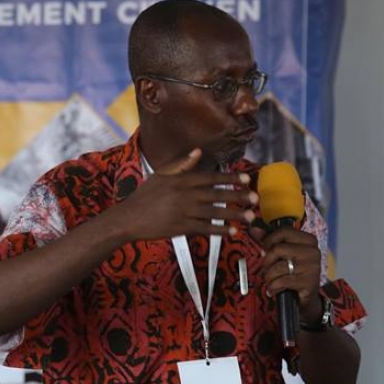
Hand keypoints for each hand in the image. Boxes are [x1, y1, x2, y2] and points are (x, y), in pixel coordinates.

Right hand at [117, 149, 257, 241]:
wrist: (129, 218)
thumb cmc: (144, 196)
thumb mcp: (161, 175)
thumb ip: (181, 164)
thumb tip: (198, 152)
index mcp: (181, 180)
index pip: (211, 177)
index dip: (230, 177)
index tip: (246, 178)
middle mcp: (185, 195)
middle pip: (217, 194)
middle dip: (238, 196)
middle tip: (255, 198)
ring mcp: (183, 212)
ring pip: (214, 212)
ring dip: (234, 214)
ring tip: (249, 216)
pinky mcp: (181, 228)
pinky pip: (205, 229)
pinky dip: (219, 230)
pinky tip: (232, 231)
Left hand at [260, 225, 322, 321]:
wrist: (307, 297)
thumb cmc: (294, 271)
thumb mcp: (284, 254)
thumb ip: (270, 240)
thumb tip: (254, 229)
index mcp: (309, 240)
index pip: (284, 231)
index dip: (269, 239)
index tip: (264, 248)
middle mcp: (313, 252)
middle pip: (278, 249)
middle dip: (267, 261)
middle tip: (266, 268)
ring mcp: (312, 267)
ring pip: (278, 266)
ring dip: (268, 276)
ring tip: (270, 280)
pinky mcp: (308, 282)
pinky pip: (281, 281)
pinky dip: (273, 287)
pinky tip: (274, 289)